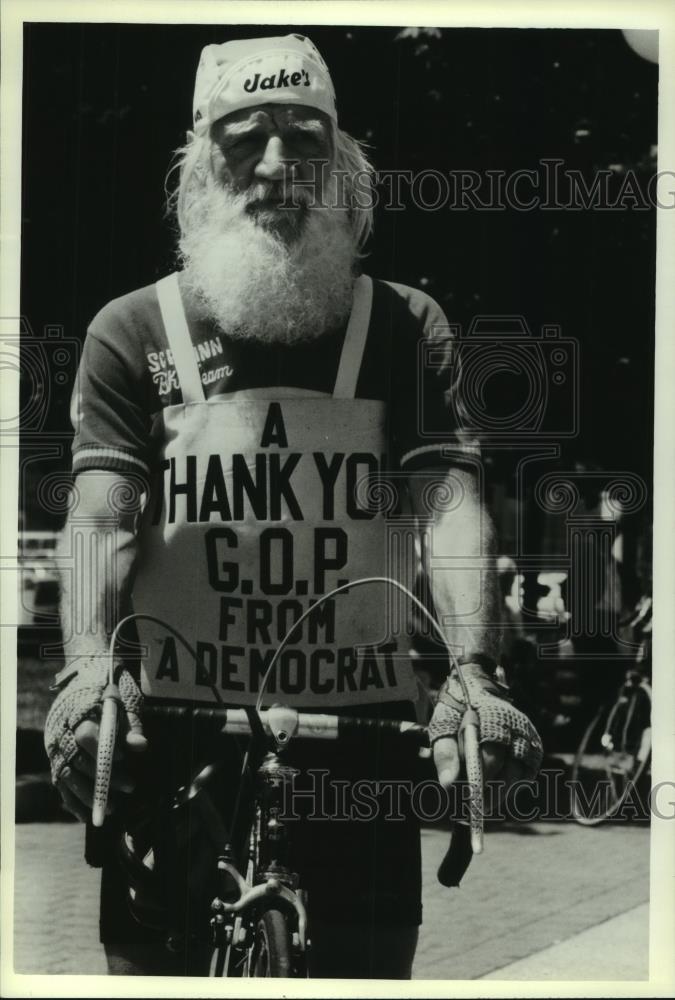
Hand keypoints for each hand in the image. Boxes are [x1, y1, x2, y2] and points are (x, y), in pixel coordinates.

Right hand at [44, 657, 147, 821]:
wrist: (83, 676)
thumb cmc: (107, 688)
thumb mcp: (123, 698)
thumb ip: (130, 724)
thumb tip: (141, 745)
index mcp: (78, 712)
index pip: (87, 734)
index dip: (103, 749)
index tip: (121, 758)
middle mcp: (62, 732)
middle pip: (80, 760)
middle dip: (105, 777)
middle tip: (131, 786)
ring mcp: (56, 748)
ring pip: (68, 777)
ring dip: (89, 795)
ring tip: (113, 808)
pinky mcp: (55, 759)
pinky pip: (61, 784)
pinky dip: (72, 801)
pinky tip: (86, 814)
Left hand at [429, 663, 542, 796]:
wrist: (477, 688)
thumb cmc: (457, 710)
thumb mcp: (443, 724)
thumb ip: (445, 753)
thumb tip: (447, 784)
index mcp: (493, 718)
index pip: (491, 757)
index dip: (482, 781)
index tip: (471, 801)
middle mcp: (516, 726)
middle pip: (509, 769)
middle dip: (493, 791)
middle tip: (477, 808)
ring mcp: (527, 735)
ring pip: (521, 773)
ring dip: (504, 792)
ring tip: (486, 804)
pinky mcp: (534, 743)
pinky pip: (528, 771)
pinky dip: (515, 785)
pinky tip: (500, 791)